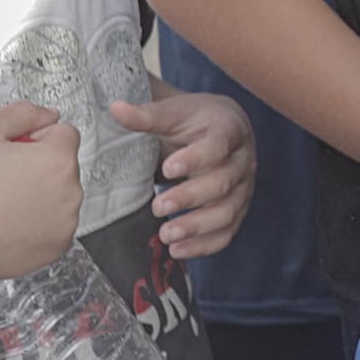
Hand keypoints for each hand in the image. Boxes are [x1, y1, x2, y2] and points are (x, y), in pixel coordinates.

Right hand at [0, 104, 85, 301]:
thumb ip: (22, 113)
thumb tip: (47, 115)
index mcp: (58, 160)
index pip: (64, 133)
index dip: (35, 137)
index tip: (13, 151)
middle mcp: (71, 194)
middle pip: (62, 165)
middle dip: (37, 165)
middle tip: (0, 177)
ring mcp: (65, 225)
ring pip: (58, 196)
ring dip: (38, 194)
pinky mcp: (56, 249)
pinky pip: (52, 225)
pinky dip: (35, 222)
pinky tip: (5, 222)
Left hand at [116, 89, 252, 261]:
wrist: (218, 128)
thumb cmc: (194, 120)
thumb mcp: (172, 112)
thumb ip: (146, 115)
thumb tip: (116, 108)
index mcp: (229, 130)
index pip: (218, 147)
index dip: (195, 159)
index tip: (167, 168)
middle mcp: (243, 161)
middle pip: (223, 183)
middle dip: (190, 198)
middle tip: (158, 207)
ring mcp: (243, 188)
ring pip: (228, 213)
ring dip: (197, 227)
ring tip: (166, 235)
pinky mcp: (237, 209)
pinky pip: (227, 232)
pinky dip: (205, 245)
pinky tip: (178, 250)